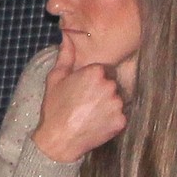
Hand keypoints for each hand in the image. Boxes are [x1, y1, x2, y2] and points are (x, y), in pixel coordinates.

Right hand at [32, 34, 126, 162]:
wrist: (57, 141)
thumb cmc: (54, 108)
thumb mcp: (56, 78)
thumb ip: (66, 55)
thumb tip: (68, 35)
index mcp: (96, 71)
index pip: (103, 69)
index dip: (93, 80)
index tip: (83, 89)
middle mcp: (110, 85)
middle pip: (112, 83)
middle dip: (102, 91)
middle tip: (87, 103)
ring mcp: (117, 104)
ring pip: (117, 99)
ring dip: (108, 105)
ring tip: (91, 114)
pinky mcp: (121, 121)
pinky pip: (120, 116)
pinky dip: (111, 119)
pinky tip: (97, 123)